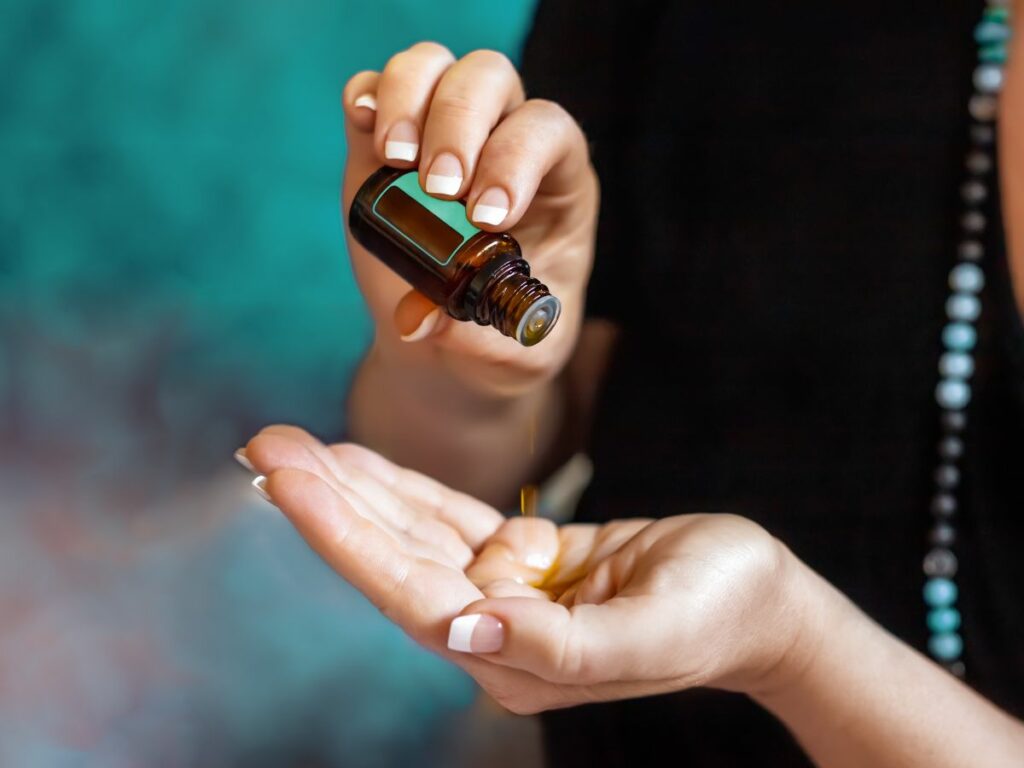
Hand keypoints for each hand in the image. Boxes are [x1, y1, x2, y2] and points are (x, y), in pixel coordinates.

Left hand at [243, 427, 820, 713]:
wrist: (757, 597)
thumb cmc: (716, 613)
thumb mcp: (651, 633)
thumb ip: (559, 645)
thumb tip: (465, 629)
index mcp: (514, 660)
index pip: (408, 594)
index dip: (345, 537)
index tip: (289, 482)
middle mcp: (494, 630)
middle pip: (392, 558)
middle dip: (326, 501)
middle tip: (263, 446)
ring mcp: (504, 592)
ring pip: (412, 532)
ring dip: (352, 487)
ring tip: (290, 443)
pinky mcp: (523, 558)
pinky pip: (448, 517)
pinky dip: (402, 487)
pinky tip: (355, 462)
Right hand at [340, 43, 597, 395]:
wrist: (451, 346)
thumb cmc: (498, 344)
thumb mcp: (515, 357)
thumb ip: (486, 342)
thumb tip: (421, 319)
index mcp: (556, 184)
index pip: (548, 132)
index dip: (516, 159)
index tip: (486, 218)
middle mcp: (503, 141)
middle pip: (490, 80)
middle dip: (460, 124)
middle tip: (436, 189)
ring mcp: (444, 134)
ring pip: (435, 67)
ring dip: (409, 100)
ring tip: (394, 161)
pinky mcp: (388, 142)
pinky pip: (379, 86)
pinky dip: (367, 95)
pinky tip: (365, 129)